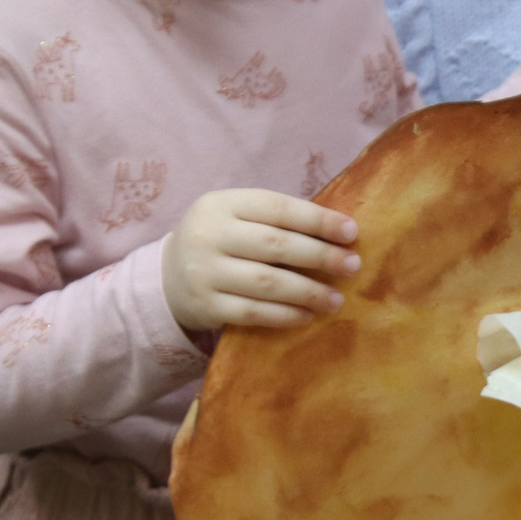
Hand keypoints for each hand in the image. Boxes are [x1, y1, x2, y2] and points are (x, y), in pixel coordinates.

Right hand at [161, 190, 359, 333]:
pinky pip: (254, 313)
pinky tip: (308, 315)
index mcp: (222, 204)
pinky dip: (285, 315)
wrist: (168, 276)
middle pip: (275, 245)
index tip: (352, 232)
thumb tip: (340, 234)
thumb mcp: (237, 218)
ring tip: (336, 299)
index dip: (318, 220)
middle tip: (352, 266)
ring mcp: (204, 272)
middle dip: (320, 256)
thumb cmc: (222, 242)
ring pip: (267, 283)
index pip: (277, 209)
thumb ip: (277, 221)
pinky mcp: (206, 306)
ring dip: (308, 292)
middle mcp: (209, 235)